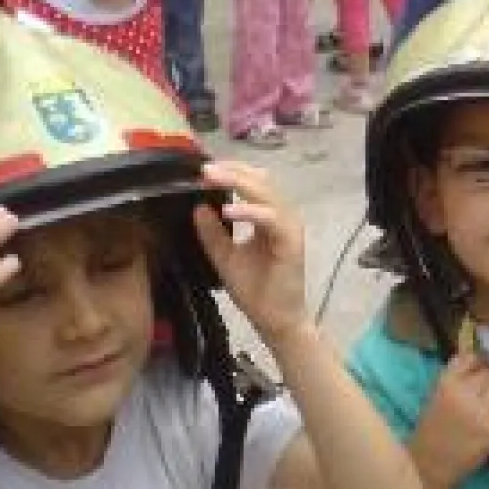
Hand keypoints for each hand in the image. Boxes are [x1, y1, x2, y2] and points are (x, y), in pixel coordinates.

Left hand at [193, 161, 307, 342]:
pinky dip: (250, 211)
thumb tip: (197, 207)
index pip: (253, 182)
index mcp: (268, 216)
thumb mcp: (225, 257)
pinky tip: (228, 210)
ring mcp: (289, 226)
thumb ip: (213, 233)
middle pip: (260, 180)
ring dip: (238, 183)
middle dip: (231, 170)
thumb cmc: (255, 290)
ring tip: (211, 178)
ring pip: (266, 193)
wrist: (275, 320)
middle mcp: (282, 216)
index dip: (230, 171)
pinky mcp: (292, 240)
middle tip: (203, 168)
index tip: (202, 168)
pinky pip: (271, 219)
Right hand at [409, 353, 488, 488]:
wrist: (429, 466)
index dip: (480, 362)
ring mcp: (481, 410)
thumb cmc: (432, 431)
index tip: (482, 369)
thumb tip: (484, 363)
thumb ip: (457, 379)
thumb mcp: (437, 396)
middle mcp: (464, 392)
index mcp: (446, 382)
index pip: (471, 357)